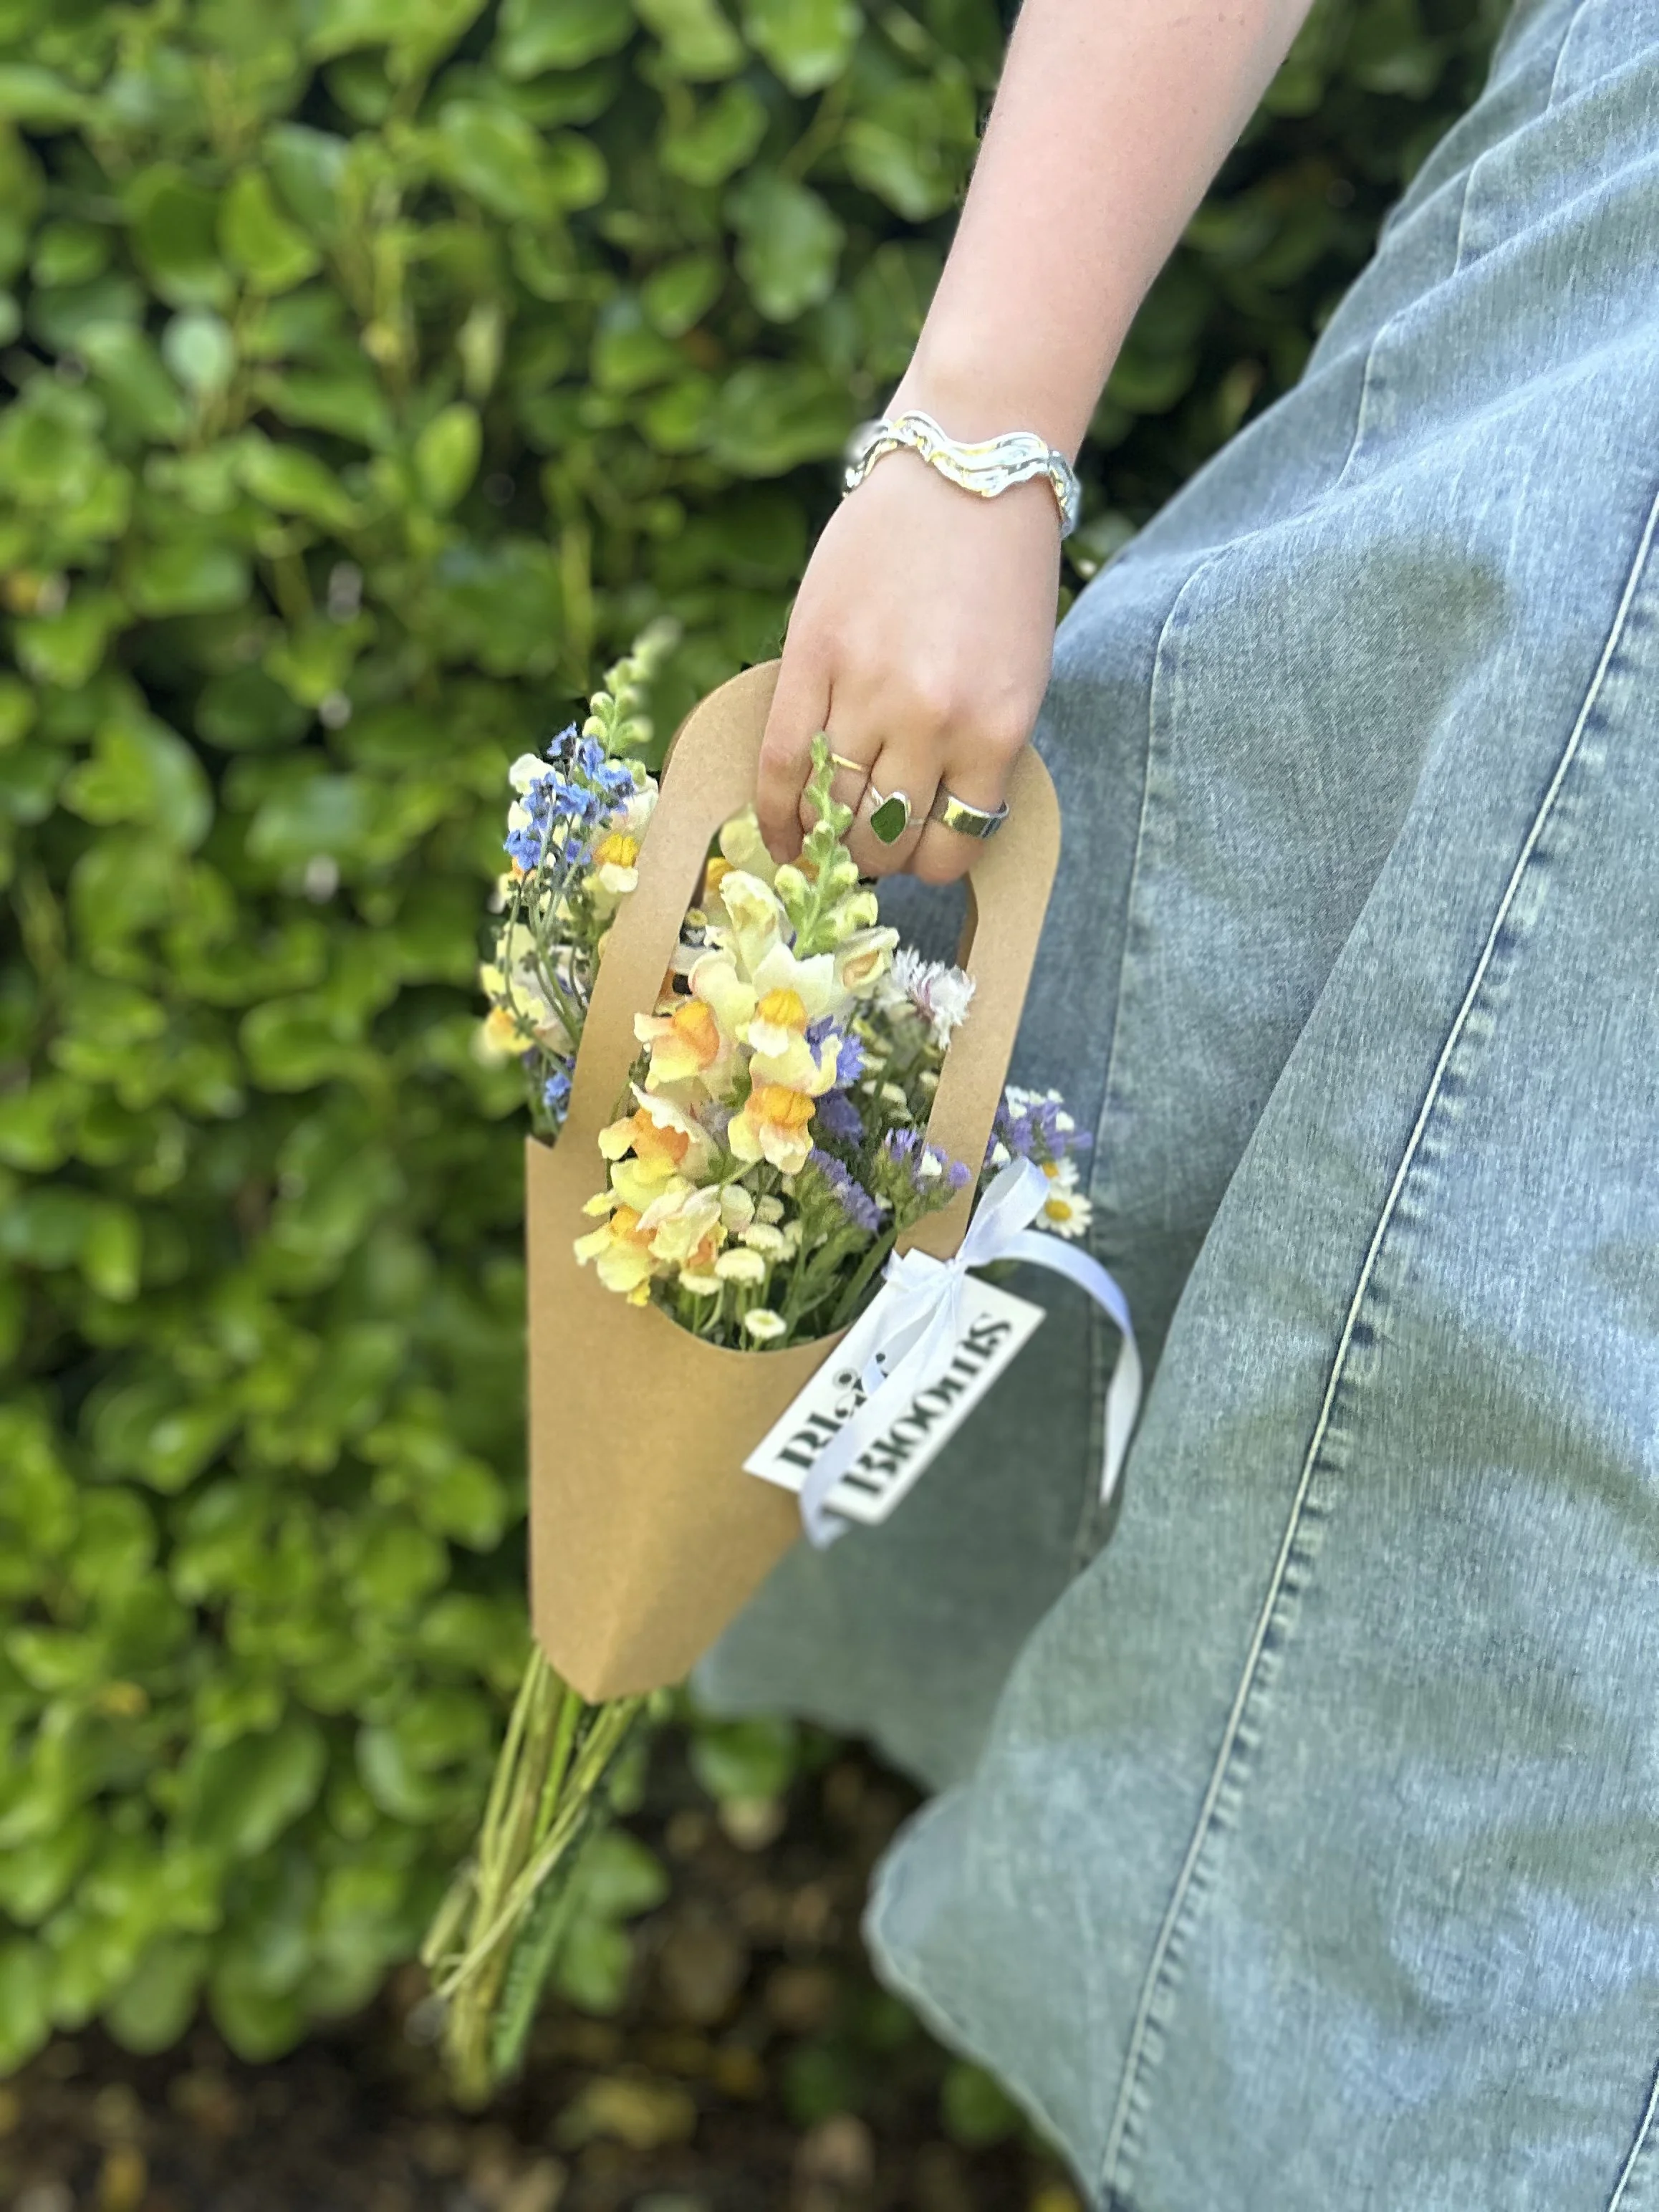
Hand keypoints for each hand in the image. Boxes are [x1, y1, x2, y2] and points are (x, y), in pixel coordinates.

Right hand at [755, 445, 1061, 882]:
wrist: (967, 473)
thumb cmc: (1000, 578)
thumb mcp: (1015, 680)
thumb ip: (971, 751)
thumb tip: (914, 821)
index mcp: (996, 733)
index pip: (950, 849)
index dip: (929, 862)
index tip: (918, 850)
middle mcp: (932, 722)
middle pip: (884, 837)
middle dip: (877, 852)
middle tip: (867, 838)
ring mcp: (867, 690)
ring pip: (830, 808)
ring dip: (827, 834)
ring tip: (826, 830)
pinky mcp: (811, 659)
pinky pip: (781, 761)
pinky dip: (775, 812)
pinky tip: (777, 836)